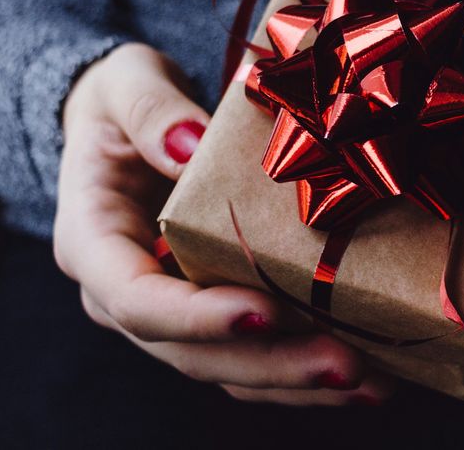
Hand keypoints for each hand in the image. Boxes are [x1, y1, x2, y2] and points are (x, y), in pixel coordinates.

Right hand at [54, 42, 391, 404]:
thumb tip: (189, 144)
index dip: (196, 317)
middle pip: (191, 353)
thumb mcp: (125, 83)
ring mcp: (169, 313)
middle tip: (345, 364)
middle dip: (271, 364)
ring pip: (227, 369)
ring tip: (370, 381)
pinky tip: (365, 374)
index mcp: (92, 242)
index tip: (264, 312)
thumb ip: (150, 110)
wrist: (126, 125)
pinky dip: (303, 371)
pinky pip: (253, 356)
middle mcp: (123, 295)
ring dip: (298, 381)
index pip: (135, 299)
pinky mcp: (210, 315)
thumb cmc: (122, 102)